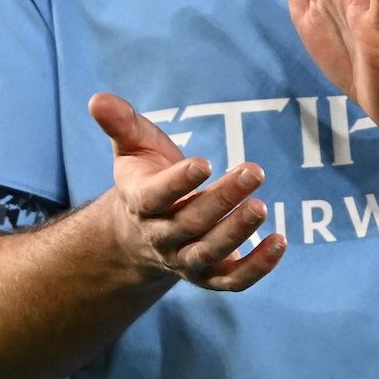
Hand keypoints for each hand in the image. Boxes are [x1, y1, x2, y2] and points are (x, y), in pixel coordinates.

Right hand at [87, 93, 285, 289]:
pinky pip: (232, 280)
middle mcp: (160, 237)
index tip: (204, 162)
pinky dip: (256, 268)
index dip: (178, 182)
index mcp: (140, 203)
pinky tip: (280, 243)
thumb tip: (97, 98)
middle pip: (190, 224)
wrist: (141, 234)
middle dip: (222, 199)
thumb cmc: (144, 178)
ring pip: (209, 252)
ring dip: (237, 232)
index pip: (155, 197)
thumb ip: (120, 123)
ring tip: (262, 207)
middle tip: (254, 172)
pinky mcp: (209, 275)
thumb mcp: (131, 147)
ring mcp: (184, 259)